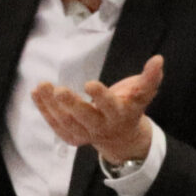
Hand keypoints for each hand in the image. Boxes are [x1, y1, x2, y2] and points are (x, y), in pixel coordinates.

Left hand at [31, 54, 163, 164]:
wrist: (122, 137)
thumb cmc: (131, 106)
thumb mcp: (144, 92)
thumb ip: (151, 77)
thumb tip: (158, 59)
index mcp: (120, 114)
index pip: (110, 106)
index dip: (100, 96)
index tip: (89, 83)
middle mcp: (102, 126)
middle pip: (84, 117)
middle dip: (71, 103)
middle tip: (59, 90)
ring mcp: (85, 134)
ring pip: (66, 121)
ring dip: (52, 105)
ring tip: (42, 87)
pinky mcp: (71, 137)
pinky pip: (56, 124)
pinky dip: (44, 110)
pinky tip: (37, 94)